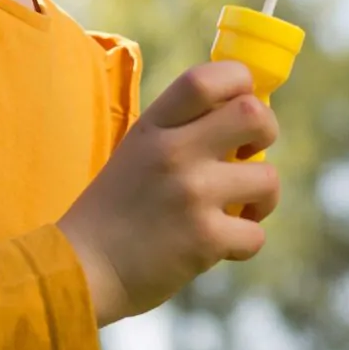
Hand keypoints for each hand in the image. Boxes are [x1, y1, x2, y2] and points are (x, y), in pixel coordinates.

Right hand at [57, 61, 278, 317]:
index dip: (239, 83)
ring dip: (262, 198)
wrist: (80, 271)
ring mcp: (191, 194)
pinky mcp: (204, 238)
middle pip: (253, 114)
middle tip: (251, 154)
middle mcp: (173, 152)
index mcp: (154, 127)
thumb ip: (179, 131)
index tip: (240, 104)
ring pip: (268, 178)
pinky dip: (245, 242)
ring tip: (239, 210)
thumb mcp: (136, 152)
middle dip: (267, 133)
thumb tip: (242, 115)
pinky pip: (256, 233)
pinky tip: (221, 245)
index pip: (206, 78)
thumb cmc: (114, 213)